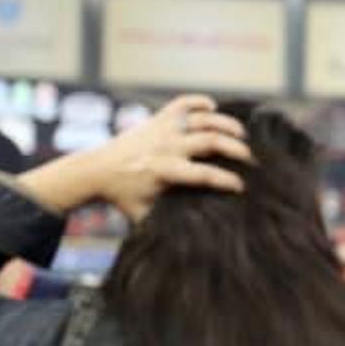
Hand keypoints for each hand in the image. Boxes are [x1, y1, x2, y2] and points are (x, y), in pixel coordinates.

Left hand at [101, 94, 250, 219]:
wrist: (93, 170)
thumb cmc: (123, 196)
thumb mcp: (145, 216)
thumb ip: (167, 224)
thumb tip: (190, 244)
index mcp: (165, 171)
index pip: (205, 175)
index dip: (228, 181)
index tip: (242, 187)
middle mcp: (167, 146)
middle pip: (211, 140)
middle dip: (236, 149)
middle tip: (251, 158)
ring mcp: (163, 129)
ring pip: (202, 118)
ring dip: (226, 123)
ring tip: (241, 134)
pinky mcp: (158, 119)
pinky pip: (183, 103)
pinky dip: (199, 102)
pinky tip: (212, 108)